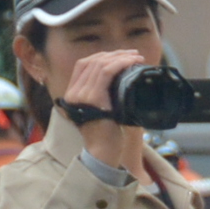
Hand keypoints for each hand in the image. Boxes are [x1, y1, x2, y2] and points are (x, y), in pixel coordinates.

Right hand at [60, 50, 143, 168]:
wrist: (104, 154)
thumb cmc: (109, 137)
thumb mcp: (105, 112)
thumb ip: (107, 99)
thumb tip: (123, 85)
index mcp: (73, 94)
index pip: (83, 65)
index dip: (101, 56)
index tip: (121, 55)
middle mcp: (73, 92)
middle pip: (90, 62)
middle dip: (113, 54)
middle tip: (133, 54)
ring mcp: (81, 94)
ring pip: (99, 65)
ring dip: (119, 57)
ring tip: (136, 57)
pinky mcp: (92, 99)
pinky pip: (105, 73)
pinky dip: (119, 65)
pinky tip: (130, 63)